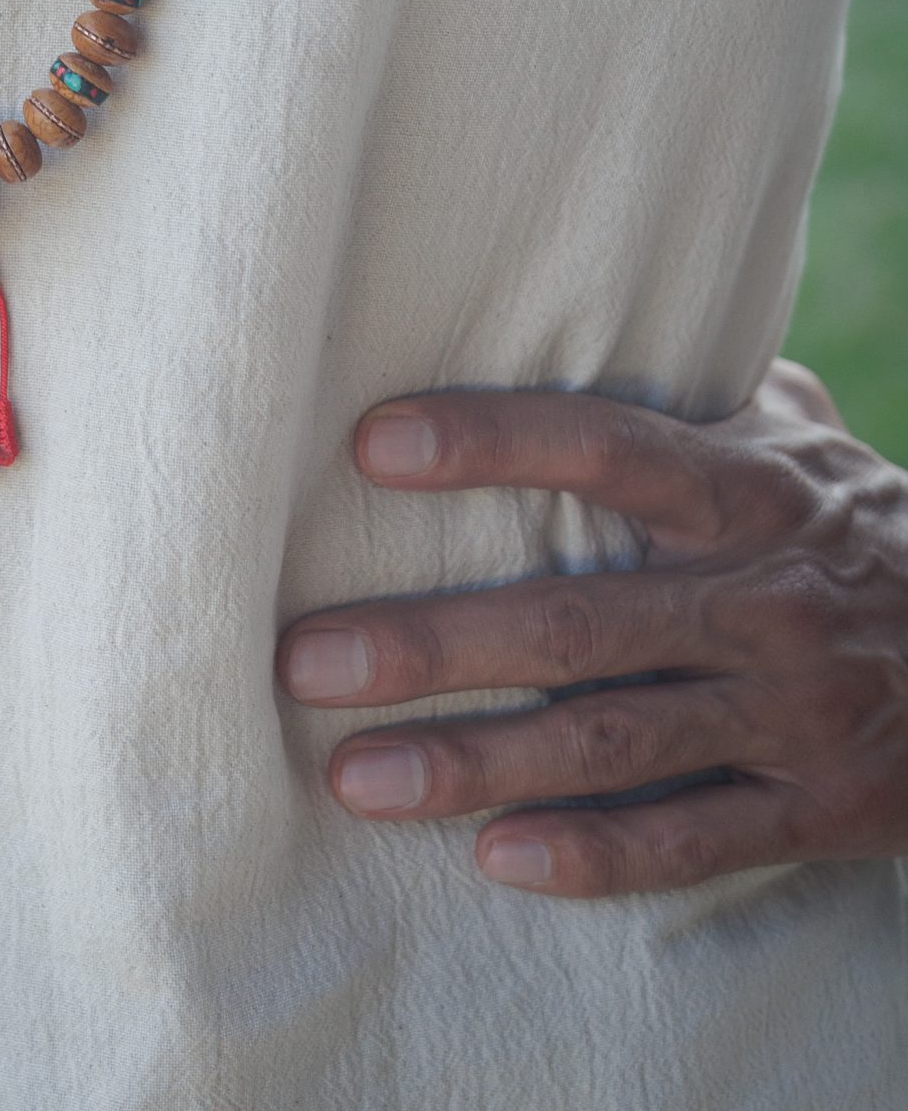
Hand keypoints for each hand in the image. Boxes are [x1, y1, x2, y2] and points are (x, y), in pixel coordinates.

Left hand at [276, 360, 907, 897]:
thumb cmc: (857, 522)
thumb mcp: (800, 434)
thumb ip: (691, 383)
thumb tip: (558, 299)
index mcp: (748, 487)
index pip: (604, 447)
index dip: (491, 441)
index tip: (372, 443)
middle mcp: (761, 595)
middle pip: (576, 619)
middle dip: (431, 642)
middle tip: (304, 656)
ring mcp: (790, 709)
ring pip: (611, 742)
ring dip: (475, 763)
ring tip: (354, 777)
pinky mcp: (817, 807)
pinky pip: (693, 841)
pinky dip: (595, 855)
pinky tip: (493, 859)